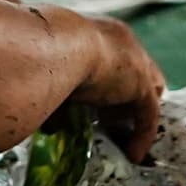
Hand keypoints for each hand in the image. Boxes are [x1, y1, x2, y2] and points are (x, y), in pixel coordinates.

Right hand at [57, 11, 164, 156]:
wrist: (52, 46)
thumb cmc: (36, 53)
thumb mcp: (45, 76)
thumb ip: (53, 99)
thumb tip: (52, 126)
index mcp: (98, 31)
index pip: (112, 55)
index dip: (107, 80)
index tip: (95, 102)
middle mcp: (121, 41)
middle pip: (137, 71)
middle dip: (128, 94)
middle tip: (111, 120)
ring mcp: (136, 61)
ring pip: (148, 91)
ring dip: (138, 113)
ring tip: (125, 137)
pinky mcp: (141, 84)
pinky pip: (148, 115)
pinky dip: (142, 135)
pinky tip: (133, 154)